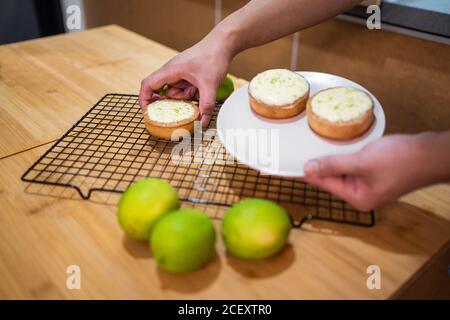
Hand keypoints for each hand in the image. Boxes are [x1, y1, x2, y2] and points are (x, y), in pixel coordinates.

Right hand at [139, 37, 231, 126]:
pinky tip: (201, 89)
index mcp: (170, 70)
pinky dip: (191, 92)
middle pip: (164, 92)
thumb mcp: (209, 85)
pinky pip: (185, 88)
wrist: (223, 43)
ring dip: (185, 97)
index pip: (148, 85)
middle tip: (183, 108)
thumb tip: (203, 123)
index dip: (144, 99)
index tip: (148, 112)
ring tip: (198, 92)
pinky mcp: (188, 74)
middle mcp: (172, 71)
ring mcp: (180, 72)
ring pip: (176, 91)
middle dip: (173, 102)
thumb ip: (206, 105)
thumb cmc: (213, 57)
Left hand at [303, 133, 445, 210]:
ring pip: (340, 170)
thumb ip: (334, 165)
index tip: (287, 166)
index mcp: (357, 197)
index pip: (324, 183)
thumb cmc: (402, 159)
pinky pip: (351, 166)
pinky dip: (343, 156)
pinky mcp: (374, 173)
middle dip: (318, 163)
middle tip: (298, 150)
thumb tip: (309, 168)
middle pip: (331, 178)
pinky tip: (335, 146)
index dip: (306, 172)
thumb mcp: (362, 162)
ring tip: (312, 145)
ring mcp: (367, 184)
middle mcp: (360, 194)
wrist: (432, 153)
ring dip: (331, 158)